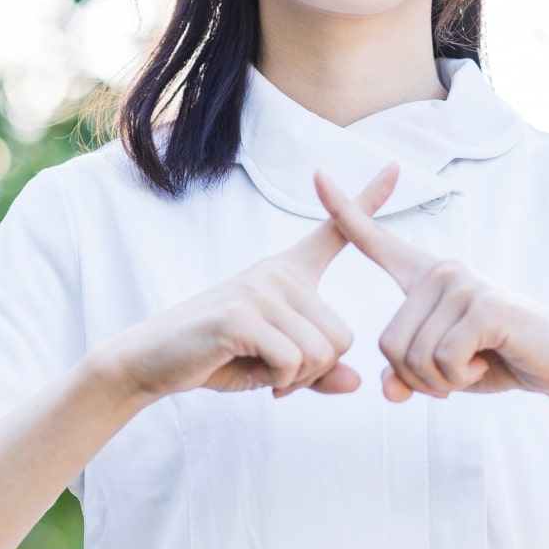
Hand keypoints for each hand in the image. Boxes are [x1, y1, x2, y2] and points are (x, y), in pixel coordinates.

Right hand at [89, 165, 400, 402]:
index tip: (396, 167)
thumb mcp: (274, 365)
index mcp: (288, 273)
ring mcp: (260, 290)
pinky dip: (280, 382)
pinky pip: (294, 362)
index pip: (335, 231)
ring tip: (261, 369)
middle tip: (277, 371)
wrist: (152, 359)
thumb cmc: (216, 357)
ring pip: (322, 352)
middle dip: (316, 370)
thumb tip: (356, 381)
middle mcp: (278, 273)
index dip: (368, 201)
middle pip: (342, 337)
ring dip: (296, 379)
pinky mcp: (242, 315)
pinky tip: (252, 372)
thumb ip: (315, 371)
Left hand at [312, 163, 548, 403]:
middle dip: (419, 378)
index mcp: (425, 277)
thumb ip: (408, 377)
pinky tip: (488, 363)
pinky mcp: (484, 305)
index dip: (343, 210)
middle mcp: (441, 270)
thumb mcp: (445, 374)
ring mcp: (463, 283)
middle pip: (388, 344)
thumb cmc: (501, 362)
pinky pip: (444, 359)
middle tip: (459, 372)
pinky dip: (461, 377)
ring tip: (477, 364)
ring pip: (413, 357)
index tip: (316, 174)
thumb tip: (387, 389)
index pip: (374, 240)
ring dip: (442, 381)